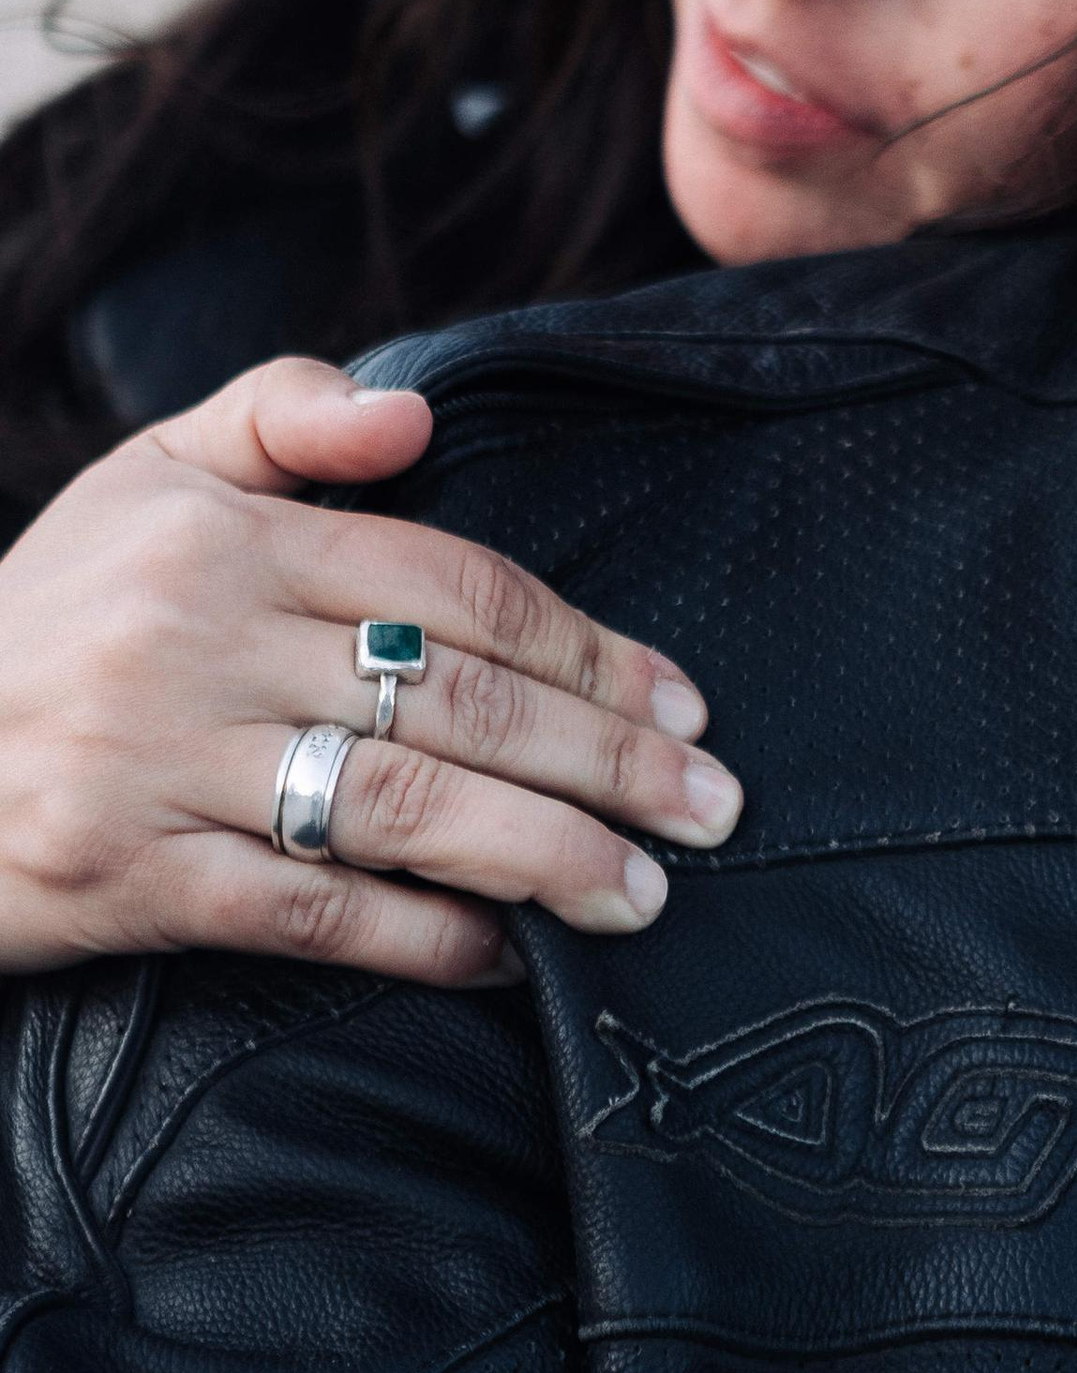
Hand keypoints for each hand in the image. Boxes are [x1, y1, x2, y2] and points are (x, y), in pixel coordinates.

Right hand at [0, 357, 741, 979]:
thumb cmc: (40, 620)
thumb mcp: (140, 482)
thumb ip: (280, 416)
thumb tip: (413, 416)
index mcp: (223, 540)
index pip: (457, 584)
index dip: (588, 646)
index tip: (682, 700)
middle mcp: (198, 642)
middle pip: (459, 699)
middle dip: (609, 758)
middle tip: (713, 805)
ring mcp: (162, 766)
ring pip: (406, 809)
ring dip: (549, 854)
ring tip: (643, 891)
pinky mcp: (130, 880)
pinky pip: (315, 913)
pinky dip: (427, 939)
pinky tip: (508, 956)